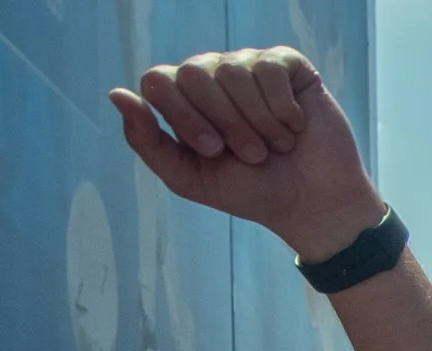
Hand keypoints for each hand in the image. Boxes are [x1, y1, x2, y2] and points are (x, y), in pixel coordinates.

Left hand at [109, 47, 386, 261]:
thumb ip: (147, 142)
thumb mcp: (189, 178)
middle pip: (194, 72)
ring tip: (276, 146)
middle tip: (251, 154)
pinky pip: (270, 67)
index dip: (184, 115)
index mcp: (183, 100)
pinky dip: (282, 106)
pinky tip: (295, 126)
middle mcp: (213, 76)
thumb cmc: (252, 192)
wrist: (313, 204)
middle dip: (224, 121)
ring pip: (234, 70)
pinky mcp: (288, 66)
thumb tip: (117, 94)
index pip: (160, 81)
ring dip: (258, 120)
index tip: (214, 150)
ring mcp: (250, 67)